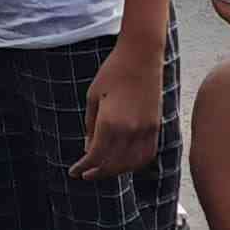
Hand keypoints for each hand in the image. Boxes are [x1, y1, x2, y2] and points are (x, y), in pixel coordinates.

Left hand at [75, 38, 164, 177]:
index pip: (95, 156)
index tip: (74, 172)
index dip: (83, 167)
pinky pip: (146, 155)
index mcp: (110, 123)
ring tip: (103, 170)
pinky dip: (135, 164)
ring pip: (131, 164)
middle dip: (98, 172)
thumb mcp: (93, 97)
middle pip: (112, 164)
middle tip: (86, 174)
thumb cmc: (113, 72)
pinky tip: (124, 163)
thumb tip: (88, 148)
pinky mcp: (156, 126)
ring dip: (116, 171)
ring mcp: (146, 130)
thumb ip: (90, 126)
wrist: (142, 55)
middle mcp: (129, 131)